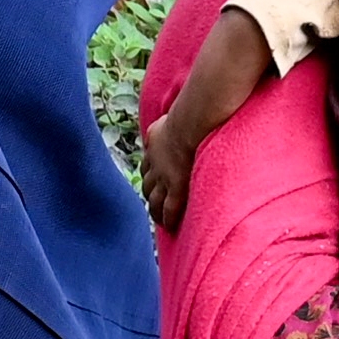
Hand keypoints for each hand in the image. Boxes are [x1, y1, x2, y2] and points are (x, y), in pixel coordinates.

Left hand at [140, 114, 196, 233]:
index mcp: (155, 141)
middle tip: (152, 202)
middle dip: (149, 193)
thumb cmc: (190, 112)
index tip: (153, 180)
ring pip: (154, 199)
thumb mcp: (174, 115)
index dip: (150, 174)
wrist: (191, 123)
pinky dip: (169, 219)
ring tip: (159, 219)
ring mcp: (165, 177)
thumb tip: (184, 110)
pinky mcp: (177, 189)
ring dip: (155, 209)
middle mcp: (155, 162)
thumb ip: (173, 120)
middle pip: (146, 183)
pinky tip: (171, 227)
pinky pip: (170, 210)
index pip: (148, 163)